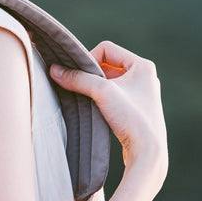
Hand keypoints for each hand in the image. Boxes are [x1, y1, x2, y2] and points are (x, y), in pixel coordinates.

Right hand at [49, 41, 167, 180]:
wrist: (147, 151)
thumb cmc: (131, 118)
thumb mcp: (102, 92)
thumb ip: (77, 78)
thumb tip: (54, 69)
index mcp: (143, 66)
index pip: (106, 49)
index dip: (89, 60)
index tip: (81, 78)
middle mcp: (145, 77)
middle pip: (107, 65)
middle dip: (92, 76)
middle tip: (84, 90)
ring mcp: (141, 93)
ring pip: (109, 82)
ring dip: (96, 89)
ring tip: (91, 102)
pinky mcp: (136, 109)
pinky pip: (113, 96)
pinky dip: (102, 100)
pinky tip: (98, 111)